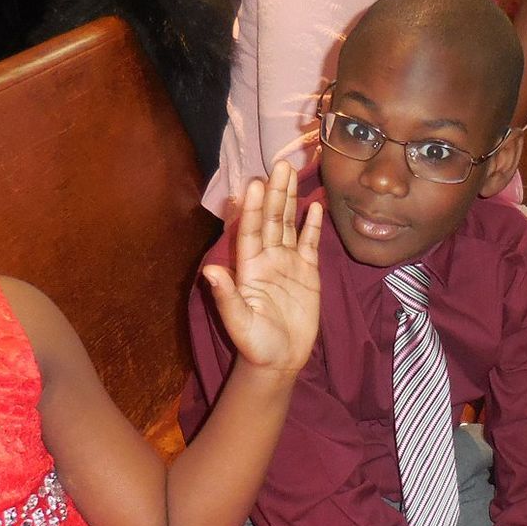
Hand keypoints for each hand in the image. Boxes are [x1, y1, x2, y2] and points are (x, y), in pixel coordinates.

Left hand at [204, 161, 323, 372]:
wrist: (279, 360)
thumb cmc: (255, 344)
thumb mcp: (240, 323)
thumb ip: (227, 297)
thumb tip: (211, 271)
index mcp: (249, 267)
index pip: (252, 231)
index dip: (254, 208)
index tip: (256, 183)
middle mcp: (267, 259)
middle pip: (272, 220)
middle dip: (275, 193)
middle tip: (280, 165)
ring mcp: (288, 263)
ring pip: (289, 225)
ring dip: (290, 200)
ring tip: (293, 173)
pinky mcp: (308, 273)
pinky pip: (309, 243)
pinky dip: (312, 225)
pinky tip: (315, 205)